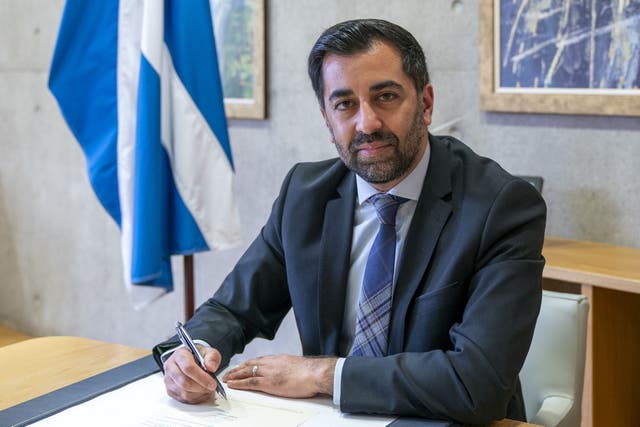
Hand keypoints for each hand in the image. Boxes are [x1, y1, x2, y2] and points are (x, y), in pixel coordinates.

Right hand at [163, 345, 222, 403]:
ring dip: (199, 393)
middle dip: (201, 387)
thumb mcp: (209, 352)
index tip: (212, 383)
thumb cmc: (198, 356)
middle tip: (212, 387)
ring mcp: (168, 380)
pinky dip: (196, 398)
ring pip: (184, 393)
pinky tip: (201, 391)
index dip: (201, 377)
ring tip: (207, 388)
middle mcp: (171, 367)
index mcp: (180, 355)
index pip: (188, 368)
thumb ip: (212, 357)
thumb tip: (211, 367)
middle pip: (184, 382)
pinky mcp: (170, 390)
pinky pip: (183, 399)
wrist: (190, 360)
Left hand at [222, 354, 336, 397]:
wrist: (315, 373)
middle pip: (249, 364)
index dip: (247, 364)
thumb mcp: (296, 366)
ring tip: (226, 378)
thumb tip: (288, 372)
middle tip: (229, 372)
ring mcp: (268, 372)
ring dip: (234, 375)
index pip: (258, 360)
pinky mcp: (268, 383)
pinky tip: (232, 384)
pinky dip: (239, 383)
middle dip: (237, 369)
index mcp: (277, 359)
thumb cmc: (310, 371)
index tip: (241, 367)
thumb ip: (288, 368)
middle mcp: (270, 363)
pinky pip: (249, 382)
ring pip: (246, 372)